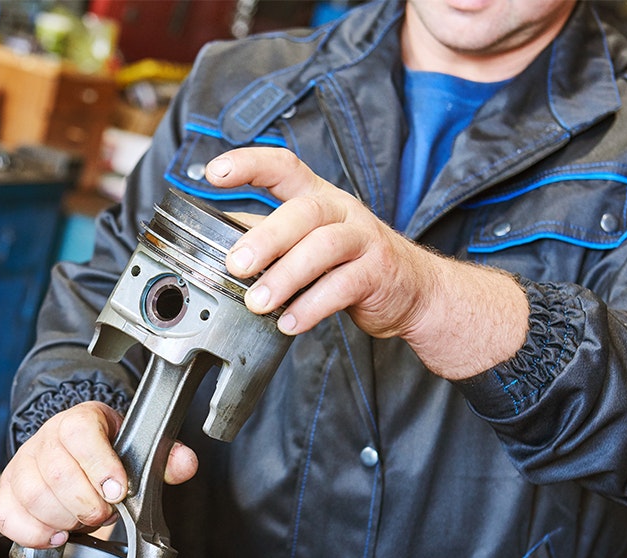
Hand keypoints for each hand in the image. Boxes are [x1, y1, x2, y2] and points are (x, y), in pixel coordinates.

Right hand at [0, 401, 197, 547]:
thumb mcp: (139, 449)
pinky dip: (34, 533)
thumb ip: (166, 458)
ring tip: (85, 521)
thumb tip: (186, 463)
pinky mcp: (7, 492)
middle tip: (105, 513)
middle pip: (56, 472)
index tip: (118, 491)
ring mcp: (22, 465)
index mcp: (80, 421)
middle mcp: (46, 439)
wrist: (75, 452)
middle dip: (87, 503)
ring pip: (32, 495)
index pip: (80, 433)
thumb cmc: (108, 452)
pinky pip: (8, 516)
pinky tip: (58, 534)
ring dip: (64, 519)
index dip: (100, 465)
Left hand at [206, 147, 528, 378]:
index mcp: (319, 197)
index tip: (214, 172)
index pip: (284, 167)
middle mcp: (342, 210)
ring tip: (258, 303)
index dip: (249, 165)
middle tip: (236, 264)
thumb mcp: (310, 241)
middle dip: (266, 238)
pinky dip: (311, 307)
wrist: (412, 289)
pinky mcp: (378, 273)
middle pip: (304, 212)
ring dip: (285, 277)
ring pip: (323, 248)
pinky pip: (342, 287)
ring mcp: (364, 239)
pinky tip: (289, 323)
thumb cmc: (350, 262)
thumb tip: (218, 240)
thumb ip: (271, 238)